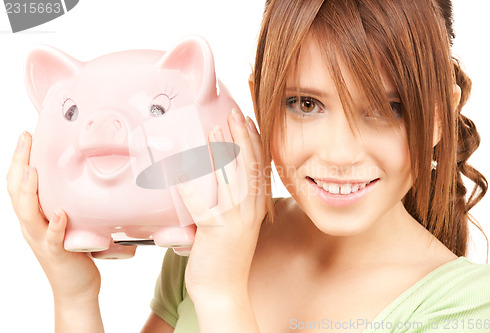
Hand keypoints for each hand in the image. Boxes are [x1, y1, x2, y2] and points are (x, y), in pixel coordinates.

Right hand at [7, 132, 100, 303]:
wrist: (75, 289)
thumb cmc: (73, 254)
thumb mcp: (66, 223)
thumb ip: (67, 203)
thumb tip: (80, 179)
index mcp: (34, 217)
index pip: (19, 184)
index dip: (19, 160)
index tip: (25, 136)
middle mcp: (32, 227)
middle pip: (16, 192)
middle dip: (18, 163)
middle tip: (24, 139)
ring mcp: (42, 240)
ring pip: (28, 214)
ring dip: (29, 191)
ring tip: (32, 170)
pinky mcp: (57, 254)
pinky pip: (53, 238)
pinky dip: (54, 225)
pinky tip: (59, 213)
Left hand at [176, 108, 267, 301]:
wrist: (224, 289)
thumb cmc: (226, 256)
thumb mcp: (237, 224)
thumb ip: (233, 201)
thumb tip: (220, 177)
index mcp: (256, 207)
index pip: (260, 167)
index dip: (255, 141)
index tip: (247, 120)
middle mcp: (250, 209)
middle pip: (249, 164)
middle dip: (242, 135)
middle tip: (234, 112)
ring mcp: (235, 219)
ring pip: (231, 175)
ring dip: (223, 148)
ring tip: (216, 126)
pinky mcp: (215, 229)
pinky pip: (200, 202)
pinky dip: (189, 185)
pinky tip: (179, 171)